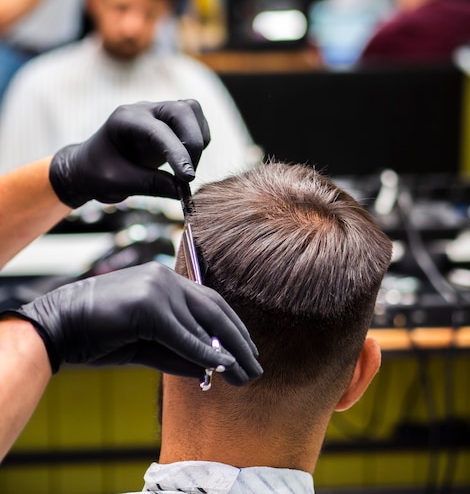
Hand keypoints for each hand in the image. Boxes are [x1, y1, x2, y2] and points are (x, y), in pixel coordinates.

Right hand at [7, 262, 262, 385]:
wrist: (58, 327)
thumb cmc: (98, 335)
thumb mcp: (146, 346)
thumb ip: (179, 352)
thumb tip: (214, 368)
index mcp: (164, 281)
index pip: (209, 301)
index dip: (232, 326)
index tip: (247, 349)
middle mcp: (164, 278)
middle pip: (214, 308)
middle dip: (238, 339)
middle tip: (255, 366)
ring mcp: (157, 287)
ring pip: (201, 323)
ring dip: (226, 351)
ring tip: (244, 374)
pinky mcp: (148, 304)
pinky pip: (183, 334)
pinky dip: (204, 353)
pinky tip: (222, 367)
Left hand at [49, 100, 210, 207]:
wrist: (91, 167)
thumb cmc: (97, 173)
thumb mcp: (116, 183)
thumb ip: (149, 184)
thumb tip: (182, 191)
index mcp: (125, 120)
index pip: (158, 131)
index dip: (177, 153)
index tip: (187, 178)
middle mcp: (144, 110)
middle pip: (182, 111)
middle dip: (192, 143)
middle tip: (188, 176)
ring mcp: (159, 112)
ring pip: (192, 112)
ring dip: (199, 140)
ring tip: (187, 169)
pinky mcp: (171, 122)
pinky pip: (196, 121)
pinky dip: (200, 141)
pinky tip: (188, 162)